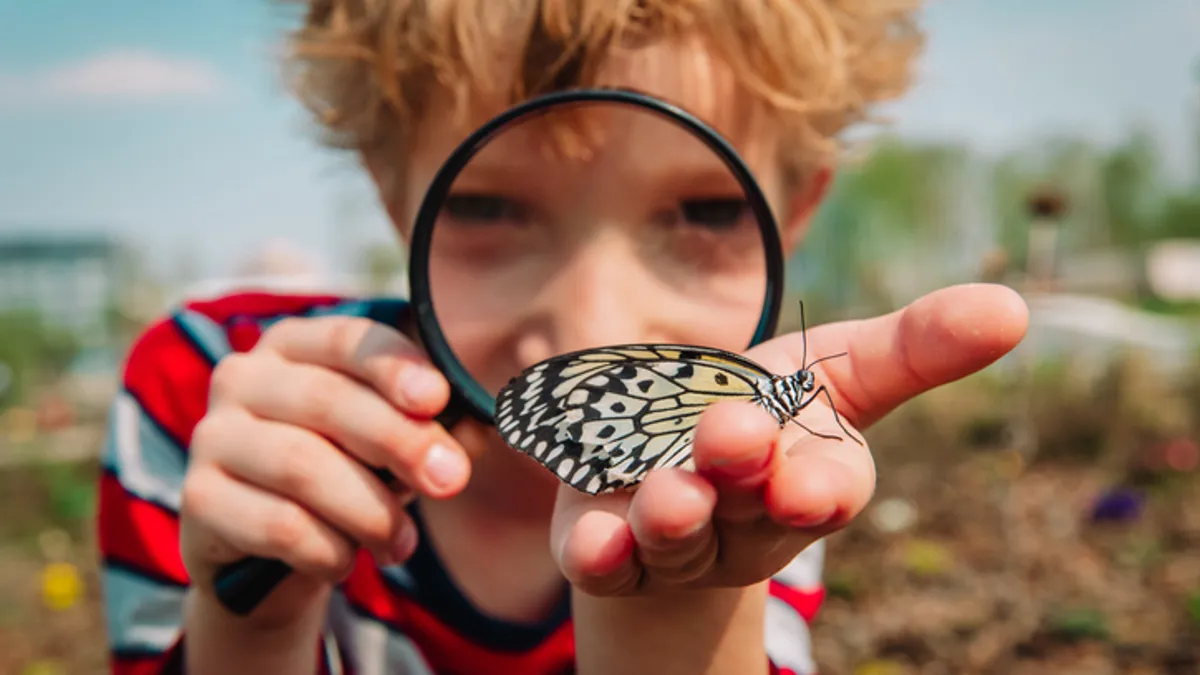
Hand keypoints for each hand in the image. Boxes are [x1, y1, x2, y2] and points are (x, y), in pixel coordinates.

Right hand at [180, 316, 472, 625]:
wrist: (273, 557)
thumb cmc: (345, 478)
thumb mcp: (392, 449)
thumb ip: (433, 432)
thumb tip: (475, 432)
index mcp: (295, 346)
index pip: (347, 340)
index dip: (394, 366)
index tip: (437, 399)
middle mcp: (243, 377)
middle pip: (329, 402)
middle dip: (400, 443)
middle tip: (449, 481)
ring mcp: (213, 435)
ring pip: (304, 466)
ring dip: (370, 510)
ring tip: (401, 543)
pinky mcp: (198, 498)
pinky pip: (278, 524)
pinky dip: (328, 549)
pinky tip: (345, 560)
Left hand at [550, 283, 1028, 594]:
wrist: (672, 453)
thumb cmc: (769, 406)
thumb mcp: (840, 368)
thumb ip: (915, 346)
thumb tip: (1015, 308)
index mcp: (807, 475)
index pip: (828, 489)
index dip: (821, 488)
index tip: (811, 484)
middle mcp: (746, 519)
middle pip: (748, 506)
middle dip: (741, 474)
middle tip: (733, 437)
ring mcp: (676, 539)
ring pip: (677, 537)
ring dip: (673, 516)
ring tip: (669, 494)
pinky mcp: (607, 543)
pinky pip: (602, 558)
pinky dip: (599, 551)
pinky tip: (591, 539)